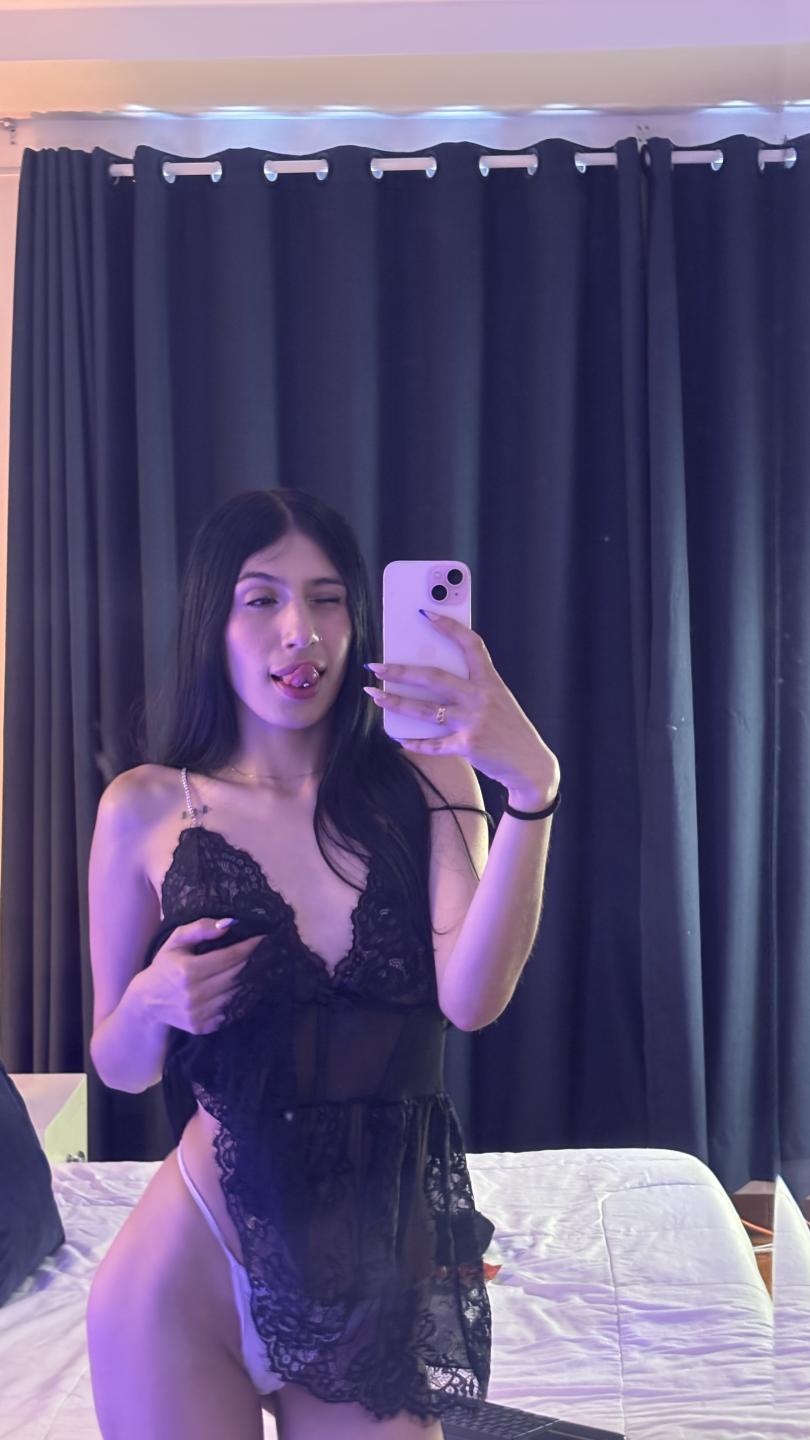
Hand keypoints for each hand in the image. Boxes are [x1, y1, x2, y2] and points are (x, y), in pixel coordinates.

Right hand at [135, 918, 262, 1035]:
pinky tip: (247, 986)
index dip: (250, 947)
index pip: (230, 957)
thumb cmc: (164, 965)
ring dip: (252, 980)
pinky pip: (231, 1010)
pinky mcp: (202, 1027)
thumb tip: (229, 924)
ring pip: (237, 994)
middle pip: (237, 975)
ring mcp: (199, 1013)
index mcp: (187, 970)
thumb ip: (200, 929)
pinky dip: (241, 998)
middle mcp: (194, 994)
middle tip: (269, 950)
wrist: (146, 1002)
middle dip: (255, 961)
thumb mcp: (176, 941)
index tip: (265, 938)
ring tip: (262, 966)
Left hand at [363, 611, 558, 801]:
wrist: (530, 764)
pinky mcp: (468, 746)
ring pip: (425, 710)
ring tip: (375, 696)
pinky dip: (414, 742)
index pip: (470, 644)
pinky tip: (398, 738)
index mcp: (490, 681)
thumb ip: (471, 688)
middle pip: (435, 678)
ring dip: (396, 702)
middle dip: (401, 671)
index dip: (449, 626)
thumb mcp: (497, 700)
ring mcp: (474, 722)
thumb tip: (429, 679)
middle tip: (376, 667)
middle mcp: (481, 698)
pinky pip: (433, 744)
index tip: (425, 613)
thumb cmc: (509, 728)